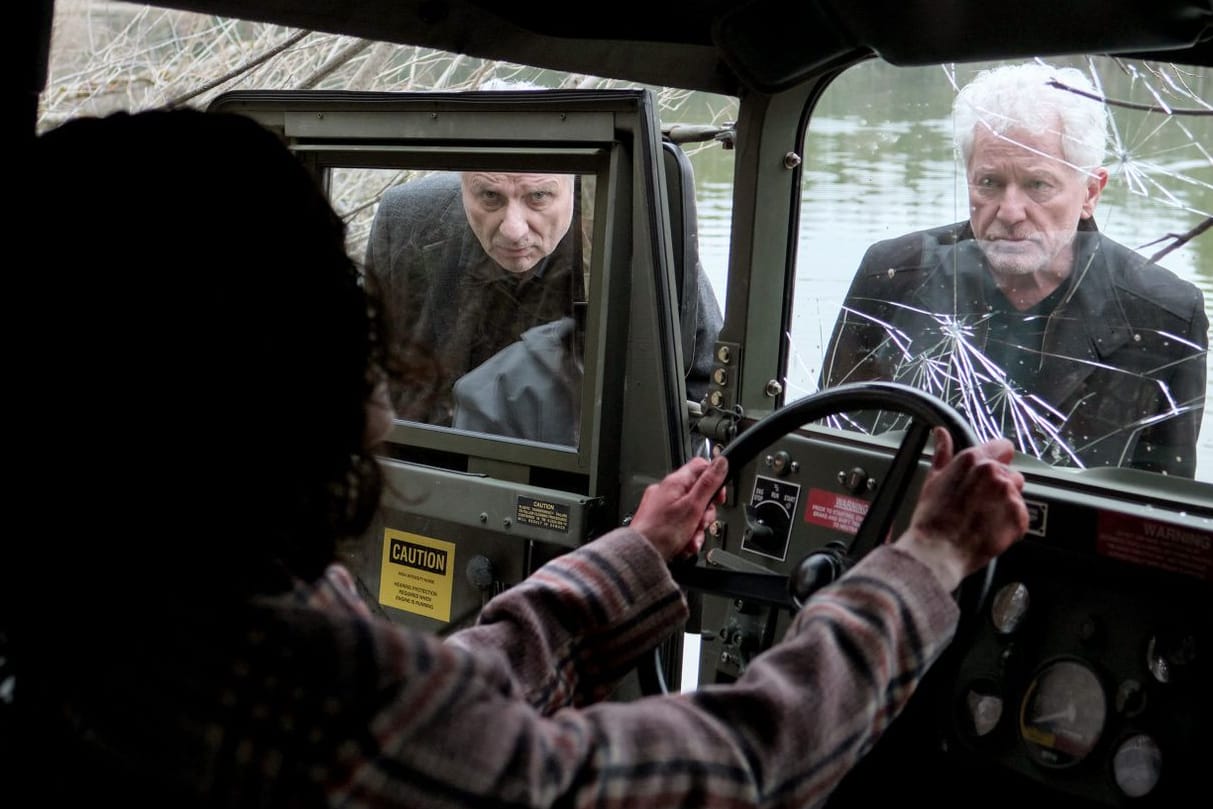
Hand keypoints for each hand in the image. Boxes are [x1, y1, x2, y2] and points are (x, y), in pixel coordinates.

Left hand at [629, 456, 728, 561]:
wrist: (641, 555)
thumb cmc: (661, 532)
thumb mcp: (693, 506)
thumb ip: (709, 483)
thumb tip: (721, 462)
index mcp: (675, 482)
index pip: (701, 467)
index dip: (715, 481)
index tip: (718, 497)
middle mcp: (666, 491)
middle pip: (699, 494)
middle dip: (705, 513)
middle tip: (702, 522)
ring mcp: (661, 507)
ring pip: (691, 513)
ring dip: (697, 528)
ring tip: (692, 538)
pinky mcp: (659, 522)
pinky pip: (680, 525)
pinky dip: (686, 535)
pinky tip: (685, 544)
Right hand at [893, 428, 1027, 591]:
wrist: (937, 551)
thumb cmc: (932, 518)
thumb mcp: (933, 480)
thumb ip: (942, 453)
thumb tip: (941, 433)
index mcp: (974, 460)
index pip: (1004, 447)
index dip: (997, 459)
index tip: (988, 472)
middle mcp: (994, 474)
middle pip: (1011, 473)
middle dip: (999, 485)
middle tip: (978, 502)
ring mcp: (1008, 496)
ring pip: (1017, 493)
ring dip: (1005, 503)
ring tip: (983, 516)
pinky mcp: (1018, 519)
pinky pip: (1021, 515)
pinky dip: (1010, 523)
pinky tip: (990, 528)